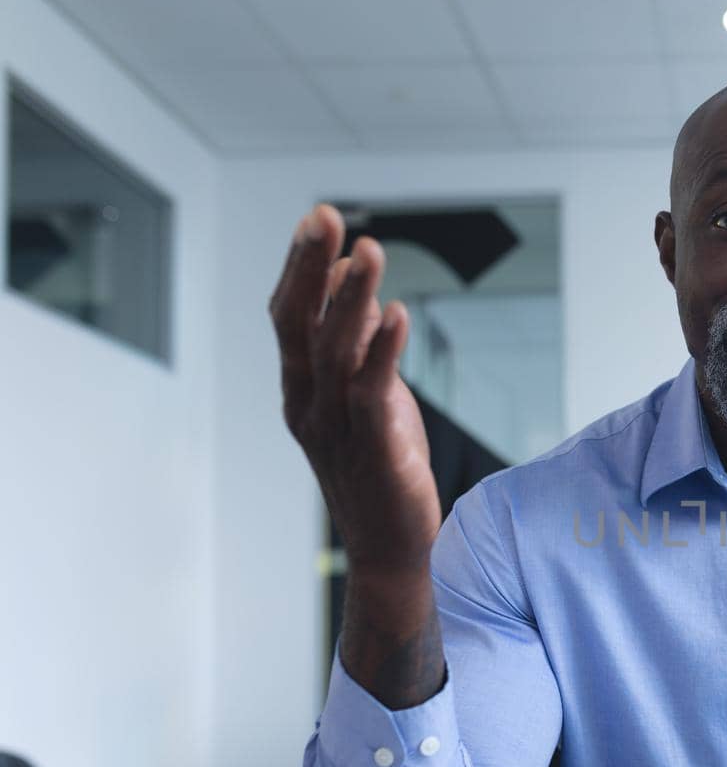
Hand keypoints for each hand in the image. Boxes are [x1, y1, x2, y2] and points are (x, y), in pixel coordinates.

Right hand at [269, 204, 440, 577]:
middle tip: (324, 217)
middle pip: (299, 325)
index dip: (300, 267)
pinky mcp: (375, 449)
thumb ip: (355, 343)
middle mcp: (309, 404)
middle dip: (309, 267)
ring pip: (335, 351)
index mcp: (301, 389)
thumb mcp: (364, 395)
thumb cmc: (380, 467)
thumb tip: (351, 282)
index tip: (318, 219)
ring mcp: (337, 429)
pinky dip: (383, 351)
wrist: (392, 549)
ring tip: (369, 252)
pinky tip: (397, 315)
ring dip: (352, 298)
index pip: (290, 317)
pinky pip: (372, 392)